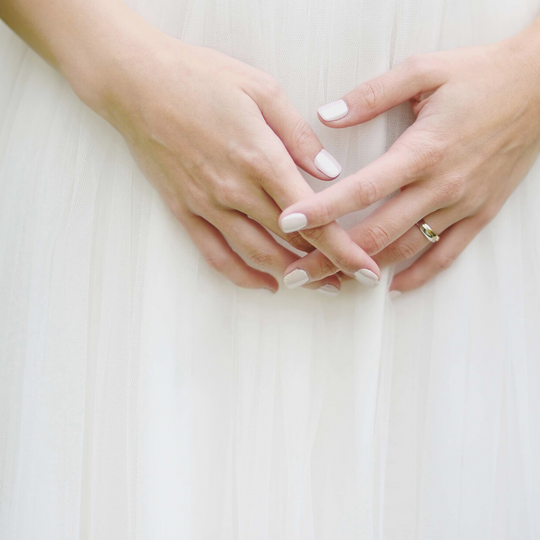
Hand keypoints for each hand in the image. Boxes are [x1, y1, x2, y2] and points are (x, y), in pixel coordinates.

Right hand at [1, 0, 379, 293]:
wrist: (137, 82)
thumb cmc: (201, 78)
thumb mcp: (263, 90)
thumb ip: (300, 137)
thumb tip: (330, 171)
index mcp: (262, 159)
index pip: (314, 217)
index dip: (343, 249)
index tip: (365, 270)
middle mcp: (236, 191)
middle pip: (291, 242)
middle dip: (325, 266)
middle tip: (349, 281)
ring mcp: (207, 205)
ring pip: (257, 255)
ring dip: (289, 275)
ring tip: (315, 286)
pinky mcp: (184, 211)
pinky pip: (215, 255)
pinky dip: (242, 276)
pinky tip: (264, 284)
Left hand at [278, 18, 539, 292]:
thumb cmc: (479, 76)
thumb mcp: (423, 70)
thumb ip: (372, 94)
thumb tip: (327, 116)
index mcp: (423, 150)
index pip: (361, 189)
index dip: (322, 210)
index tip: (288, 223)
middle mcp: (441, 185)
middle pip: (377, 233)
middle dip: (332, 257)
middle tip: (297, 274)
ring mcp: (462, 204)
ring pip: (406, 250)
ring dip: (367, 271)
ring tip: (331, 284)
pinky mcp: (480, 214)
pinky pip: (447, 255)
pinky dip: (419, 275)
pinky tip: (393, 288)